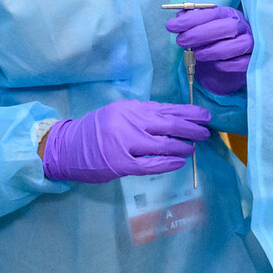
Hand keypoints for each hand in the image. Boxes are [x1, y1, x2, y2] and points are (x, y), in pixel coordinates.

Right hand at [40, 99, 210, 182]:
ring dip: (183, 147)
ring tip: (193, 148)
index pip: (166, 108)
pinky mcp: (122, 164)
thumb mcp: (117, 113)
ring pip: (164, 144)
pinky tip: (179, 162)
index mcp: (130, 108)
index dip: (188, 113)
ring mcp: (126, 144)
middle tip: (206, 132)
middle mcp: (129, 122)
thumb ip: (141, 115)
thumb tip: (171, 118)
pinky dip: (167, 163)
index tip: (205, 116)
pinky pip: (151, 165)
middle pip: (169, 124)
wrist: (66, 147)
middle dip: (192, 128)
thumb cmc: (95, 130)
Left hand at [166, 6, 252, 94]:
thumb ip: (191, 23)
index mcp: (228, 14)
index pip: (212, 13)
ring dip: (213, 50)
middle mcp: (242, 26)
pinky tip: (215, 65)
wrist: (229, 66)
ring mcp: (250, 43)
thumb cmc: (214, 43)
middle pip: (227, 27)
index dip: (191, 19)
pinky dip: (226, 64)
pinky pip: (242, 63)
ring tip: (197, 55)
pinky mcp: (252, 61)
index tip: (172, 26)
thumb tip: (178, 17)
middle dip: (201, 34)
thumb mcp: (202, 31)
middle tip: (181, 41)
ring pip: (237, 45)